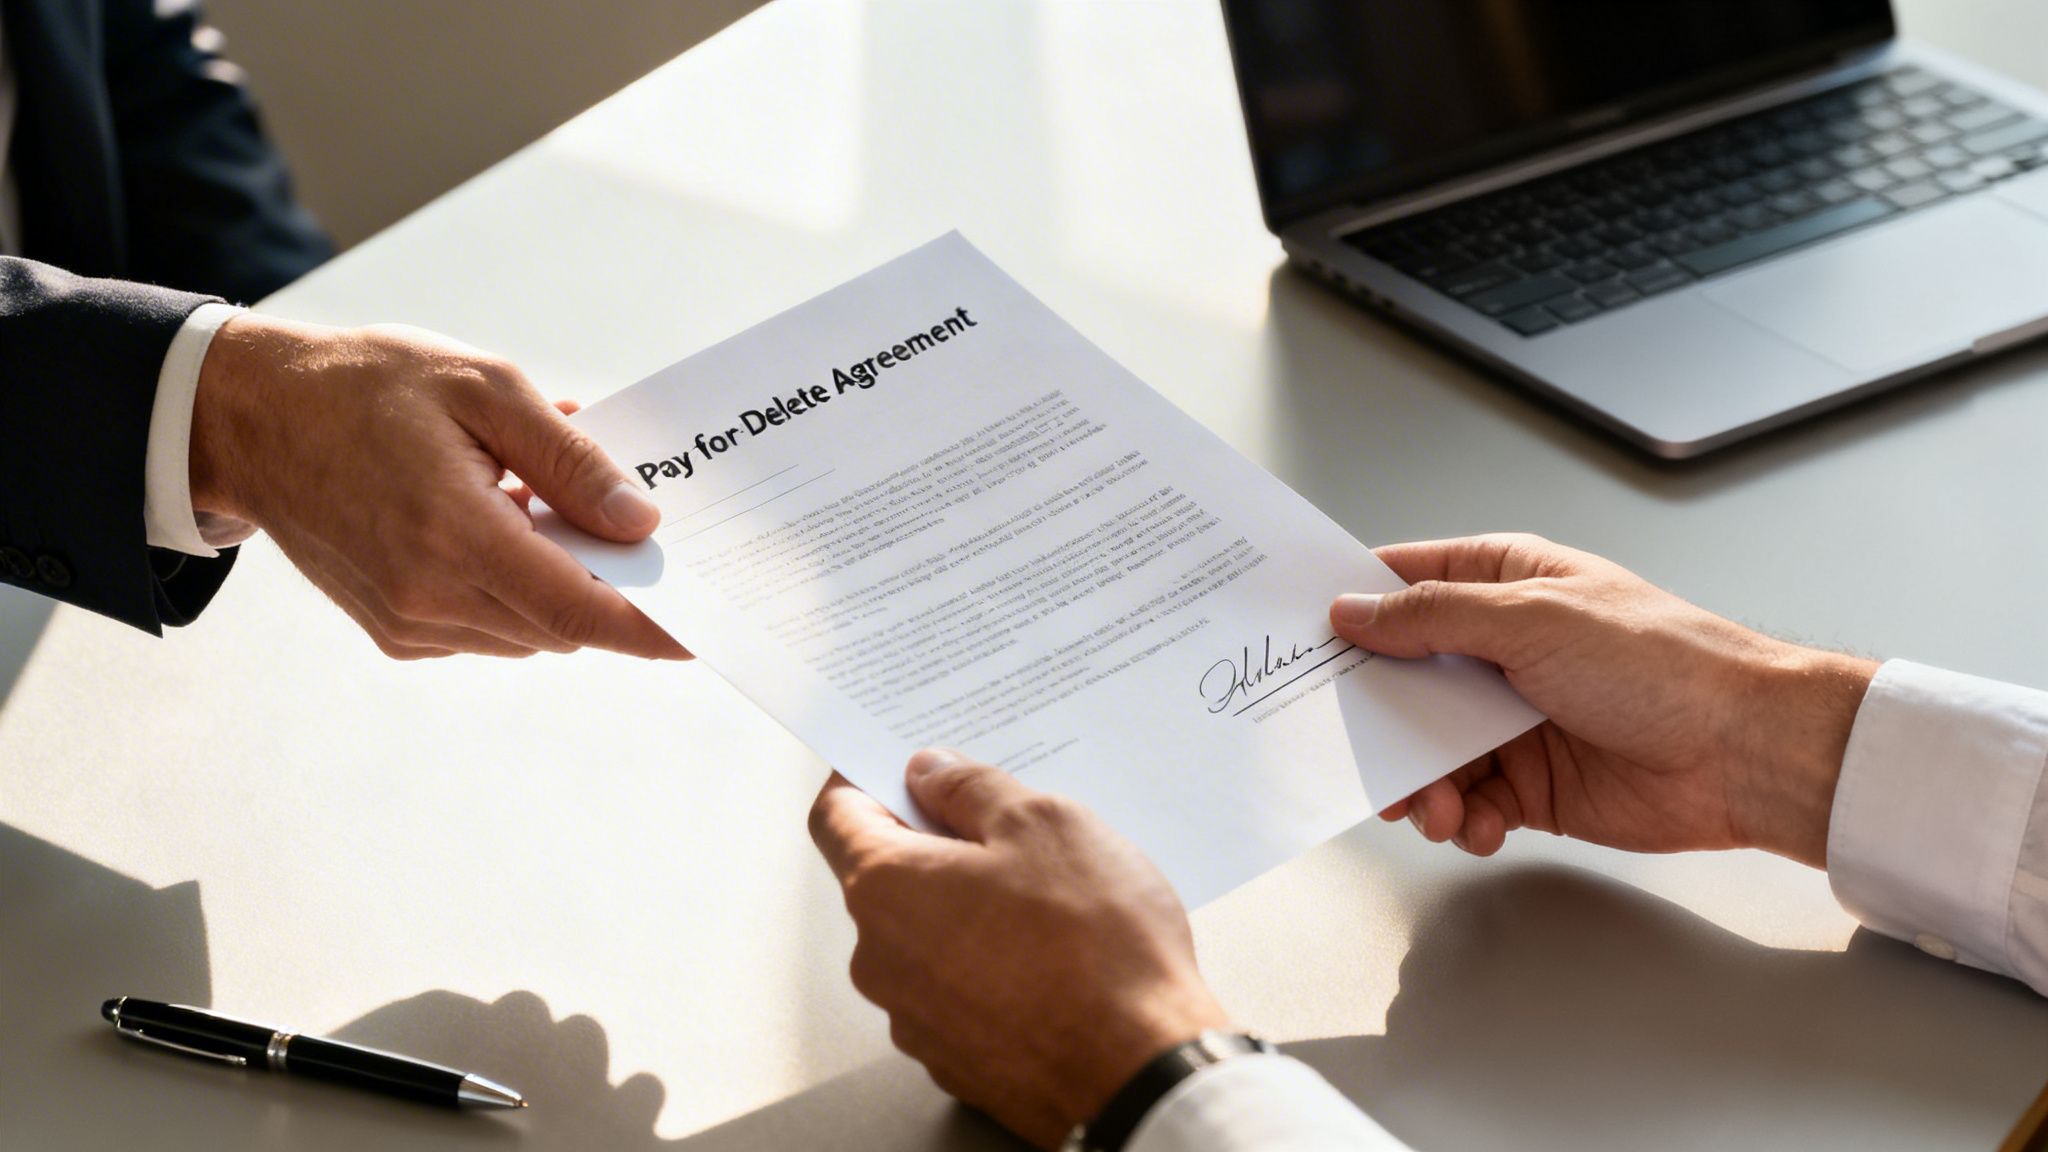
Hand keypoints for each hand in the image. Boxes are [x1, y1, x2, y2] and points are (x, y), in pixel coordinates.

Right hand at [189, 313, 687, 659]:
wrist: (253, 417)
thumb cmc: (368, 386)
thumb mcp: (484, 388)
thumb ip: (570, 459)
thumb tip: (641, 521)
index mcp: (453, 534)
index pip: (579, 610)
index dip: (649, 629)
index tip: (701, 633)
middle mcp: (427, 596)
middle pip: (562, 626)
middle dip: (613, 593)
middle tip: (645, 538)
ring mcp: (407, 621)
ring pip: (529, 634)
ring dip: (561, 590)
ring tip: (558, 514)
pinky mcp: (394, 630)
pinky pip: (487, 630)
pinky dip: (517, 594)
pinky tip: (506, 531)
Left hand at [809, 750, 1228, 1148]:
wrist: (1140, 1072)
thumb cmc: (1095, 946)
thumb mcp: (1045, 824)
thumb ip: (973, 789)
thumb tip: (931, 773)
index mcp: (885, 888)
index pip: (836, 816)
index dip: (863, 777)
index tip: (902, 764)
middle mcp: (881, 959)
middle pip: (886, 878)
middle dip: (938, 843)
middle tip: (1006, 824)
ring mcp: (915, 1020)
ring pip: (927, 937)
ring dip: (970, 907)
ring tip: (1050, 897)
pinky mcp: (958, 1061)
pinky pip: (960, 991)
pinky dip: (992, 964)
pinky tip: (1053, 955)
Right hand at [1333, 534, 1875, 866]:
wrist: (1744, 753)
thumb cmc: (1660, 663)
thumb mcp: (1531, 618)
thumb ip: (1433, 618)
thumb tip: (1353, 612)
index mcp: (1504, 584)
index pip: (1404, 584)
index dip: (1350, 606)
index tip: (1297, 636)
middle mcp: (1501, 650)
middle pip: (1401, 678)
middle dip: (1372, 719)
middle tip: (1351, 749)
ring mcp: (1514, 720)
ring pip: (1425, 752)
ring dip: (1417, 785)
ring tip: (1434, 807)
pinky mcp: (1531, 786)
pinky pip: (1467, 804)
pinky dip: (1460, 821)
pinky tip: (1478, 826)